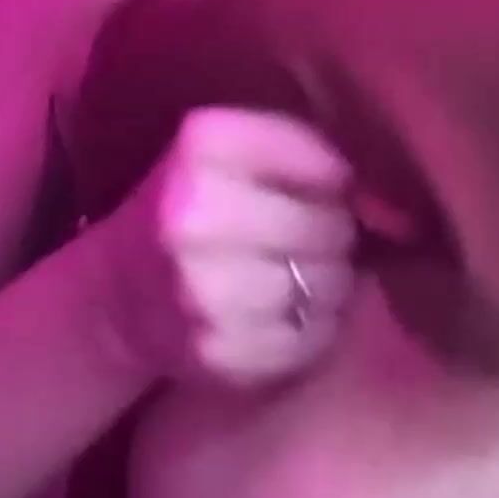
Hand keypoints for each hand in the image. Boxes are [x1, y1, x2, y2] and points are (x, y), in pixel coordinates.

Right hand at [88, 107, 356, 389]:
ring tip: (300, 273)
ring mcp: (203, 290)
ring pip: (326, 285)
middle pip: (329, 226)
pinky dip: (311, 328)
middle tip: (315, 238)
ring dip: (328, 282)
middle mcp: (195, 214)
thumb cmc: (194, 206)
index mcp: (203, 145)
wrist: (119, 293)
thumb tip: (379, 188)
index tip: (325, 188)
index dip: (336, 179)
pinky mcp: (217, 352)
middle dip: (334, 233)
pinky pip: (309, 339)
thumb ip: (299, 146)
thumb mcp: (228, 148)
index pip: (324, 161)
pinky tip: (286, 312)